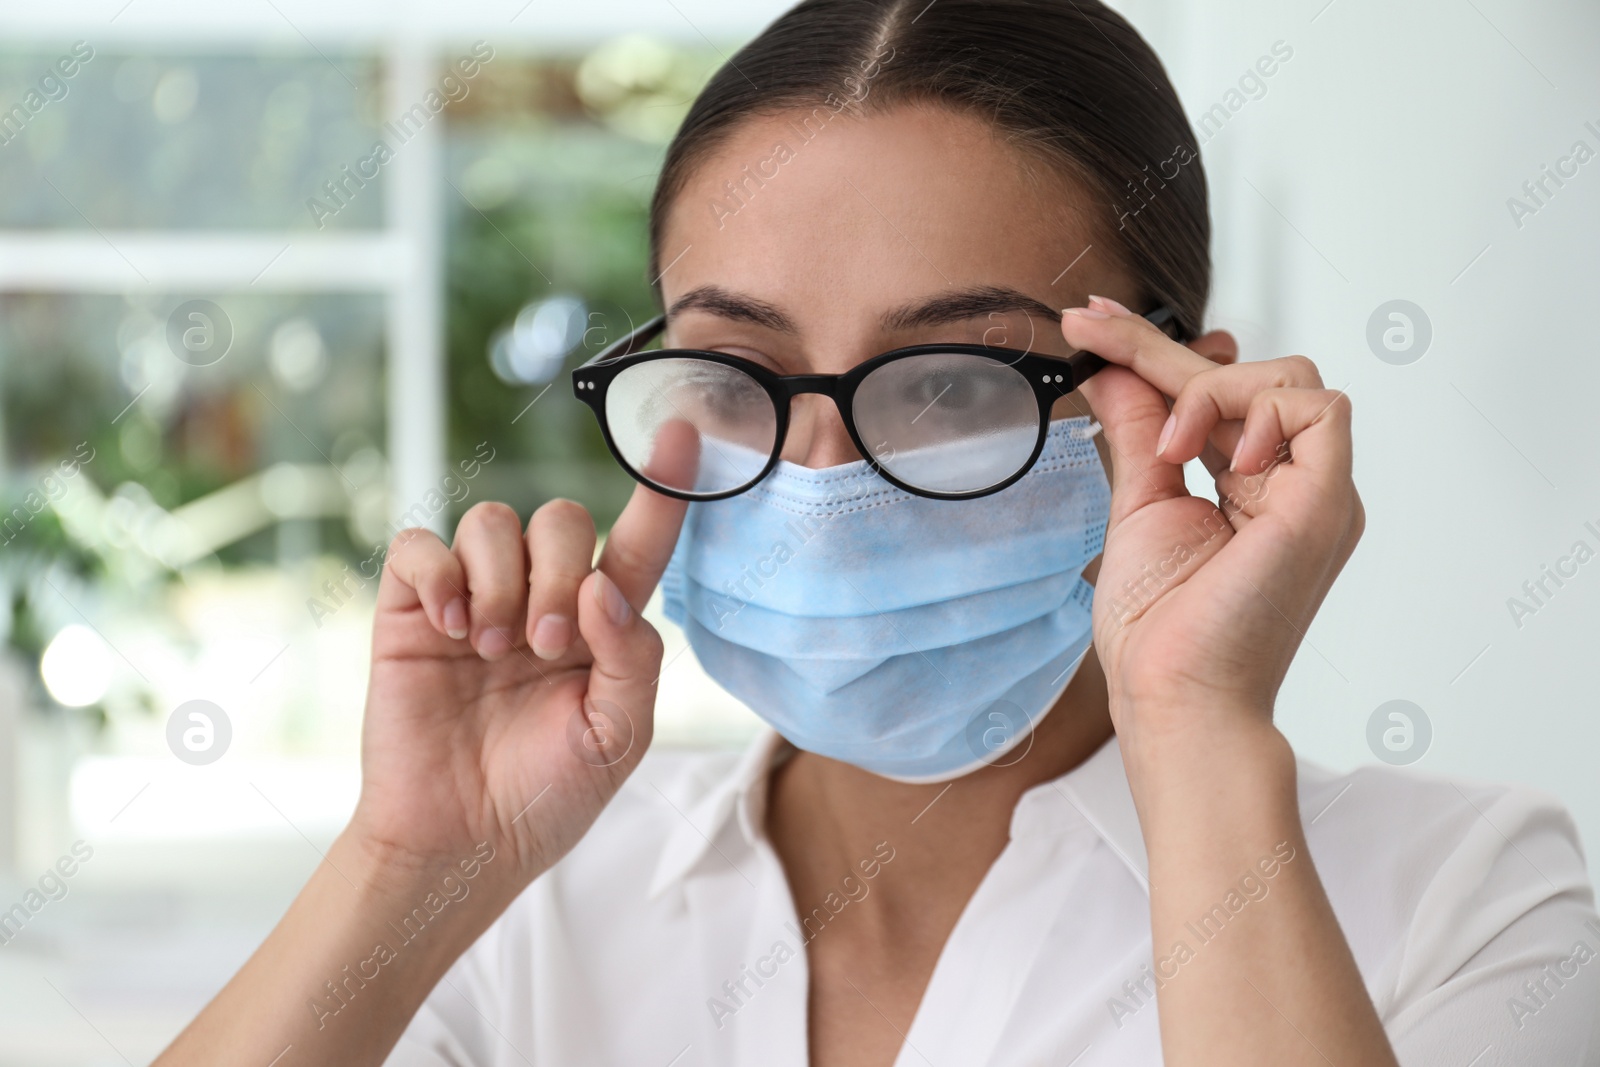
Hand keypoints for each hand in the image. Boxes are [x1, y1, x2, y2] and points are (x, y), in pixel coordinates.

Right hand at [346, 482, 686, 899]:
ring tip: (494, 647)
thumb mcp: (618, 737)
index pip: (639, 543)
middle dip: (562, 574)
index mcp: (601, 626)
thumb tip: (606, 587)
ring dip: (503, 579)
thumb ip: (632, 658)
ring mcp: (475, 598)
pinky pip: (421, 544)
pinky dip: (440, 572)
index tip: (684, 433)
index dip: (662, 488)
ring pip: (494, 520)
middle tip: (546, 645)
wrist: (462, 842)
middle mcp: (542, 598)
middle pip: (562, 519)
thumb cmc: (545, 795)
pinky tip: (451, 626)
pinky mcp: (413, 609)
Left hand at [1062, 297, 1362, 755]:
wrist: (1173, 695)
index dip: (1156, 353)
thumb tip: (1112, 370)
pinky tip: (1214, 453)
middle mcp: (1293, 485)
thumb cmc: (1161, 631)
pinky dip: (1259, 410)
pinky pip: (1320, 408)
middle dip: (1161, 349)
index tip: (1092, 324)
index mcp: (1254, 489)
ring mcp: (1316, 493)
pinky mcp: (1326, 502)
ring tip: (1170, 447)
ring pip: (1288, 378)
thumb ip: (1137, 432)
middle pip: (1247, 377)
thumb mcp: (1139, 504)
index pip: (1216, 397)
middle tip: (1090, 327)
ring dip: (1211, 390)